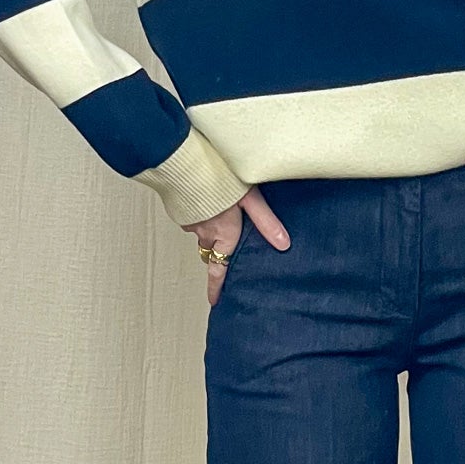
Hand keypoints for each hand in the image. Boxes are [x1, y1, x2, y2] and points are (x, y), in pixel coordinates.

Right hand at [185, 186, 290, 307]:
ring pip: (202, 233)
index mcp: (222, 234)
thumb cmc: (219, 178)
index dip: (216, 287)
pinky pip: (192, 217)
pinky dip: (200, 215)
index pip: (219, 269)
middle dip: (217, 253)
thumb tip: (284, 244)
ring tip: (219, 218)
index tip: (214, 301)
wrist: (185, 162)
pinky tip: (208, 201)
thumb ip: (266, 222)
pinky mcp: (180, 207)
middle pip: (211, 250)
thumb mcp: (250, 199)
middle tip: (224, 254)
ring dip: (209, 231)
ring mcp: (189, 220)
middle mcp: (204, 232)